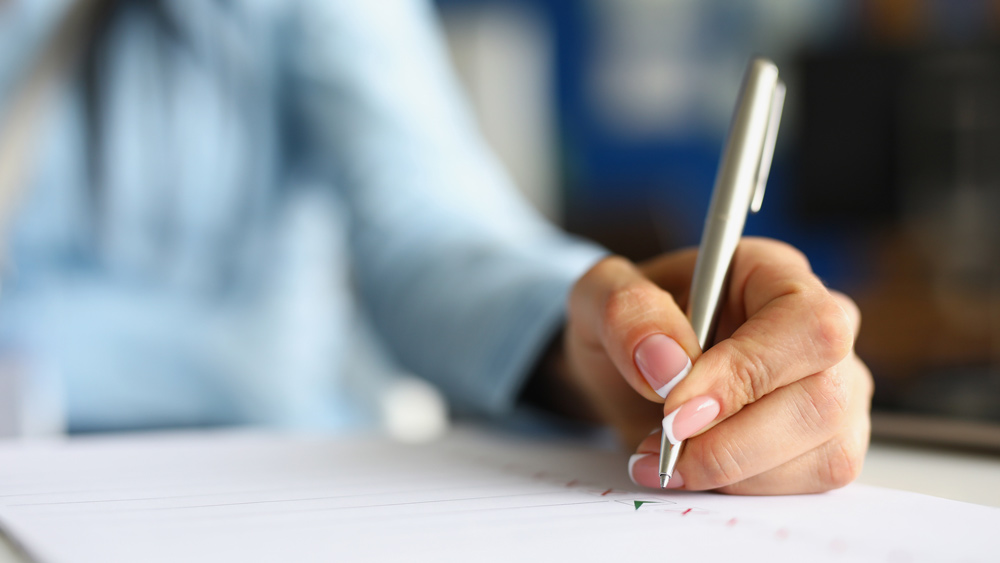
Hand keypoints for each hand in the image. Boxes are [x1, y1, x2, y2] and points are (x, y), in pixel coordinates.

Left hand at [560, 237, 872, 493]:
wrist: (629, 376)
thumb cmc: (627, 327)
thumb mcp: (598, 298)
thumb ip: (624, 311)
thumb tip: (667, 362)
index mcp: (774, 273)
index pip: (806, 324)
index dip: (747, 373)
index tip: (676, 408)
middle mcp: (820, 331)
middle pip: (823, 398)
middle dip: (732, 440)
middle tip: (663, 446)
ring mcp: (837, 391)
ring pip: (822, 451)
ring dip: (730, 470)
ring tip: (664, 456)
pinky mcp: (828, 444)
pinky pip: (808, 484)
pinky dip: (742, 488)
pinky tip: (696, 469)